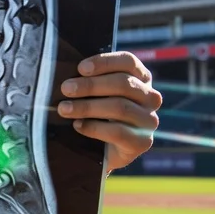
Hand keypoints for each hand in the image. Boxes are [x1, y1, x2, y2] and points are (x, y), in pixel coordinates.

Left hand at [57, 51, 162, 171]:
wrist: (100, 152)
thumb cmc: (95, 114)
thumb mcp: (96, 93)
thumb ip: (89, 80)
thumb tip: (67, 71)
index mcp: (141, 77)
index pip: (128, 62)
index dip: (105, 62)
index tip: (81, 68)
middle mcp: (150, 97)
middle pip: (123, 84)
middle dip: (91, 85)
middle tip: (66, 88)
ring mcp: (149, 121)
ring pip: (120, 107)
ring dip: (88, 107)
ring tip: (64, 108)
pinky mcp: (142, 142)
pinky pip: (118, 132)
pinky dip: (94, 128)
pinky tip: (77, 125)